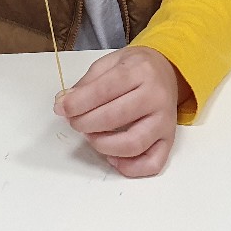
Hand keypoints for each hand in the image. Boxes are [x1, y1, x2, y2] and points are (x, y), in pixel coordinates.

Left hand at [53, 46, 180, 177]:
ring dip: (103, 145)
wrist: (168, 72)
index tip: (62, 108)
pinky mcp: (169, 140)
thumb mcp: (111, 63)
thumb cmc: (136, 69)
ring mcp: (165, 121)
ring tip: (91, 136)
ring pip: (133, 144)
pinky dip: (129, 167)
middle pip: (116, 117)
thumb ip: (87, 83)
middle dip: (86, 123)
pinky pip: (152, 163)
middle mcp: (156, 96)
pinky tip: (112, 158)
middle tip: (74, 122)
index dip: (78, 103)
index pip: (105, 90)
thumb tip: (63, 104)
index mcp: (141, 71)